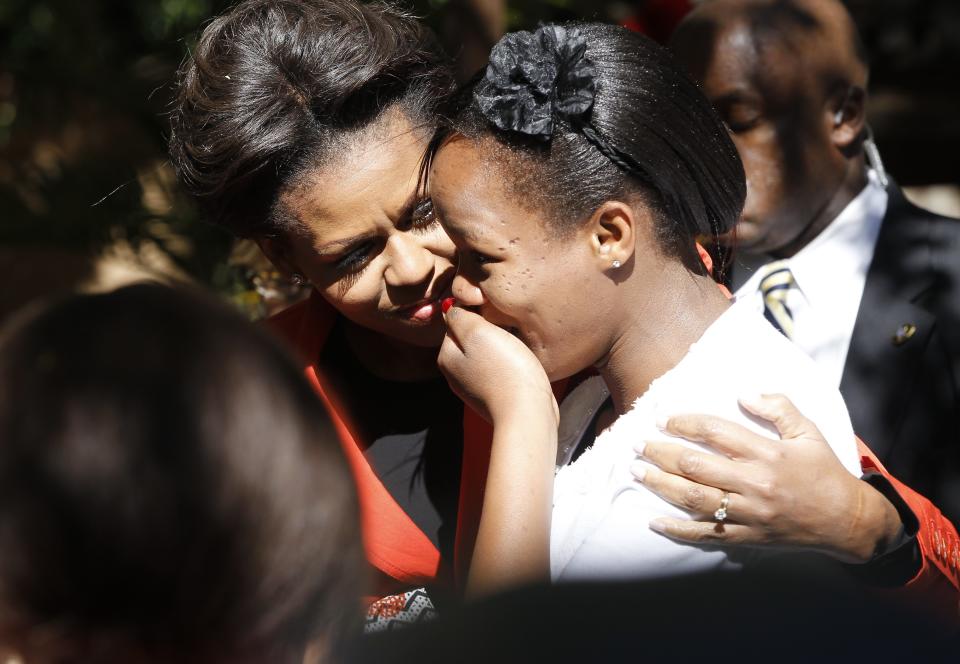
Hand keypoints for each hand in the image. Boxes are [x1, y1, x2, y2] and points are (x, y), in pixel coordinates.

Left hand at [439, 304, 557, 425]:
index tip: (494, 313)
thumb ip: (460, 316)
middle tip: (507, 329)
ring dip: (500, 346)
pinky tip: (519, 364)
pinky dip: (508, 363)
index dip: (476, 311)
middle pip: (470, 338)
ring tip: (516, 346)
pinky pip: (498, 369)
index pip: (456, 321)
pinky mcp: (494, 396)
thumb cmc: (504, 369)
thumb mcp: (478, 332)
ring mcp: (474, 387)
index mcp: (446, 357)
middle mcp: (455, 374)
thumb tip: (451, 308)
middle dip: (488, 330)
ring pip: (485, 353)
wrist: (528, 413)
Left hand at [633, 394, 900, 562]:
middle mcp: (754, 483)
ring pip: (694, 498)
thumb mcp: (809, 432)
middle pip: (696, 465)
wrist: (848, 522)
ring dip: (660, 484)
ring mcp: (749, 513)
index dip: (685, 423)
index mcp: (768, 454)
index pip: (716, 433)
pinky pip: (706, 534)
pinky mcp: (747, 536)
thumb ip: (779, 408)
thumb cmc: (825, 472)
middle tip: (637, 444)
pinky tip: (654, 522)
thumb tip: (743, 394)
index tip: (663, 419)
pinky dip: (677, 530)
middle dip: (661, 453)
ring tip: (637, 471)